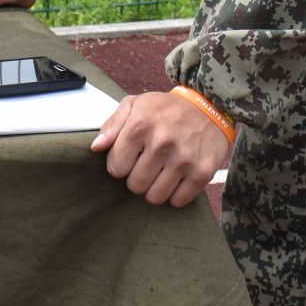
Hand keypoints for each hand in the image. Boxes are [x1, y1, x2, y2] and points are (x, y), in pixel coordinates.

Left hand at [90, 90, 232, 206]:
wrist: (209, 107)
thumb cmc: (166, 109)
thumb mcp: (135, 104)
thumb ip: (112, 125)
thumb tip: (96, 147)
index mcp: (140, 126)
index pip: (116, 168)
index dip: (121, 164)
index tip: (131, 156)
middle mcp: (162, 143)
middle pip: (135, 185)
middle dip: (137, 177)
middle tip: (147, 164)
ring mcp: (183, 159)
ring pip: (155, 197)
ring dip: (155, 188)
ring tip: (161, 171)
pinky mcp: (202, 172)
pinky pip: (178, 201)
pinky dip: (175, 194)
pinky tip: (177, 178)